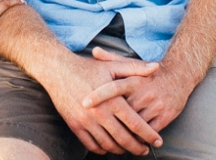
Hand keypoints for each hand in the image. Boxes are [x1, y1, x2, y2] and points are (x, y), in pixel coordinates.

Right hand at [43, 54, 162, 155]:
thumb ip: (135, 68)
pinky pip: (91, 144)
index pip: (136, 124)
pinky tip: (108, 147)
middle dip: (137, 147)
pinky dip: (102, 150)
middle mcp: (100, 113)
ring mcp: (86, 121)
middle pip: (123, 139)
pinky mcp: (74, 125)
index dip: (149, 135)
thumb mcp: (112, 65)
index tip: (158, 141)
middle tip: (144, 150)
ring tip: (128, 149)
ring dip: (120, 150)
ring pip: (108, 145)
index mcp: (112, 100)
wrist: (57, 70)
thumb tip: (157, 67)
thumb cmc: (87, 67)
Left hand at [82, 47, 190, 132]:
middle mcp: (144, 92)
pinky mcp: (165, 116)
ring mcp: (155, 105)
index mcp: (134, 80)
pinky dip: (139, 139)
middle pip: (123, 111)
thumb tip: (95, 51)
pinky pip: (149, 132)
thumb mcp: (132, 64)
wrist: (178, 77)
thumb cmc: (149, 73)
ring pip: (135, 125)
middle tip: (94, 126)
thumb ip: (112, 59)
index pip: (113, 87)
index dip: (98, 95)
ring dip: (124, 133)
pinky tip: (132, 142)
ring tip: (111, 139)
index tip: (84, 103)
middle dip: (110, 120)